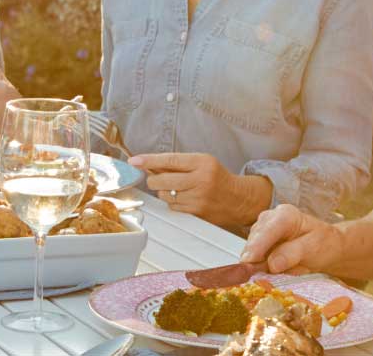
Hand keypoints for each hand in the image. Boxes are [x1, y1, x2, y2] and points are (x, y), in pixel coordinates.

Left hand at [130, 152, 268, 225]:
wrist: (239, 198)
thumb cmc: (218, 177)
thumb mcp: (202, 162)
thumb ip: (178, 163)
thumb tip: (150, 164)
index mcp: (202, 162)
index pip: (169, 160)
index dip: (149, 160)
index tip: (134, 161)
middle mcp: (200, 180)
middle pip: (162, 180)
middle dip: (154, 179)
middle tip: (156, 178)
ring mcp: (198, 198)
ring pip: (165, 195)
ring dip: (164, 191)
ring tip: (177, 188)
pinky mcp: (196, 213)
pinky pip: (172, 207)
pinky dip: (173, 202)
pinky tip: (184, 198)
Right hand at [240, 204, 343, 274]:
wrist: (327, 248)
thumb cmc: (324, 244)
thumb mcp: (313, 248)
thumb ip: (292, 254)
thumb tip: (272, 264)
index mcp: (285, 215)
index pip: (266, 230)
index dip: (256, 246)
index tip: (248, 261)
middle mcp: (270, 219)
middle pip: (254, 241)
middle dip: (255, 259)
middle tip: (262, 276)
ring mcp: (262, 232)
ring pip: (250, 251)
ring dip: (257, 265)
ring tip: (277, 272)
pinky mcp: (259, 245)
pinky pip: (253, 259)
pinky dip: (259, 267)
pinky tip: (272, 271)